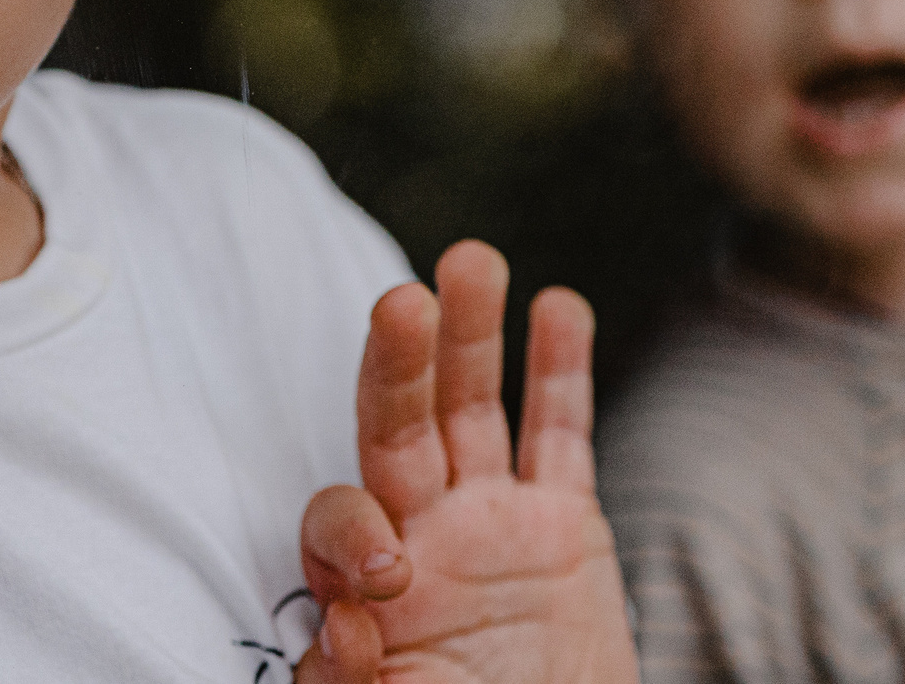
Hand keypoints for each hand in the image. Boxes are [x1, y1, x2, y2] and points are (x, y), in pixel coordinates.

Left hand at [296, 241, 639, 683]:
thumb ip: (360, 682)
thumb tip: (343, 631)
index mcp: (370, 594)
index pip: (342, 527)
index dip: (350, 533)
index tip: (384, 573)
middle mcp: (423, 538)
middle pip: (399, 428)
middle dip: (399, 365)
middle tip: (400, 302)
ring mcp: (492, 523)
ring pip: (475, 409)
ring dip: (472, 335)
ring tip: (472, 261)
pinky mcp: (562, 527)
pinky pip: (561, 436)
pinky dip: (561, 370)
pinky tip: (558, 306)